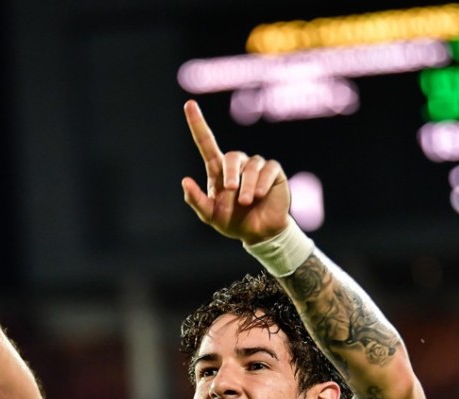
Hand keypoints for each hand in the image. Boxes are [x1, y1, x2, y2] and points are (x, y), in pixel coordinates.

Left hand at [181, 99, 291, 244]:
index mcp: (218, 170)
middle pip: (232, 157)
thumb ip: (197, 201)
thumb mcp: (211, 216)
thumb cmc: (233, 222)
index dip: (198, 124)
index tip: (189, 104)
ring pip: (251, 167)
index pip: (206, 142)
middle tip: (231, 190)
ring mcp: (256, 166)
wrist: (260, 232)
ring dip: (248, 186)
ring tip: (248, 202)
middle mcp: (238, 164)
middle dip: (231, 173)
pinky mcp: (273, 171)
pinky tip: (260, 195)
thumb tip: (185, 181)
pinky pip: (268, 169)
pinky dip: (263, 183)